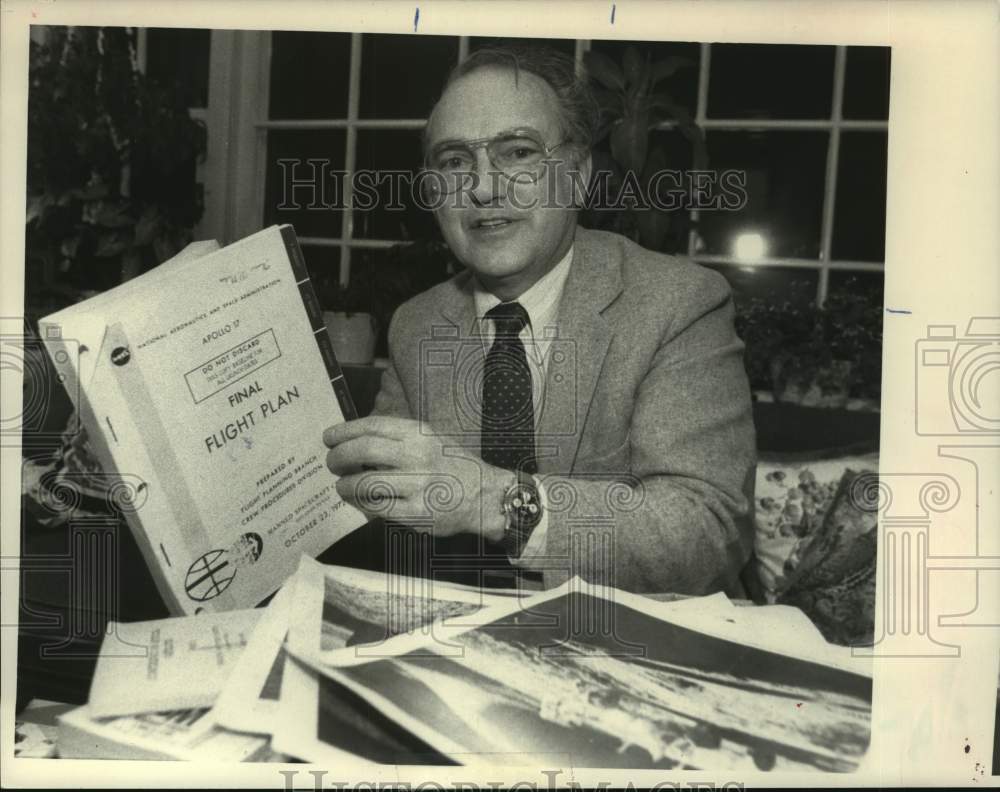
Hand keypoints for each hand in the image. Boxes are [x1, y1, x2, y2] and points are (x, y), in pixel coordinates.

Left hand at [323, 416, 508, 540]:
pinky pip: (376, 508)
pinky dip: (361, 505)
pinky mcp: (416, 513)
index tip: (329, 438)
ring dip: (344, 485)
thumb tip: (353, 440)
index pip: (371, 426)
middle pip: (361, 451)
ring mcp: (417, 486)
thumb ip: (396, 437)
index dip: (343, 431)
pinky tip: (360, 502)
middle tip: (332, 463)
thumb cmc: (451, 465)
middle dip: (338, 457)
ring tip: (342, 486)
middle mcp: (417, 456)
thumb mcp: (430, 439)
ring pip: (364, 483)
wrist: (484, 495)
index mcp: (419, 433)